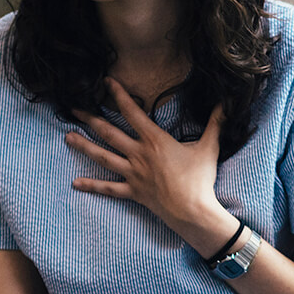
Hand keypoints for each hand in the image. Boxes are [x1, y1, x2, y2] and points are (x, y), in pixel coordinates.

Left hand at [67, 78, 232, 253]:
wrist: (193, 211)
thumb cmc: (200, 179)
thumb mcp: (209, 147)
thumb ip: (215, 123)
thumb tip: (226, 103)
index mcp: (154, 140)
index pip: (132, 112)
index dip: (118, 95)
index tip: (106, 82)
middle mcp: (138, 154)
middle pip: (109, 132)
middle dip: (90, 119)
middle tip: (73, 109)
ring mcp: (132, 173)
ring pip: (102, 157)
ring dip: (84, 146)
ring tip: (67, 137)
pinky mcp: (131, 191)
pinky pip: (108, 188)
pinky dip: (92, 185)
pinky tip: (75, 183)